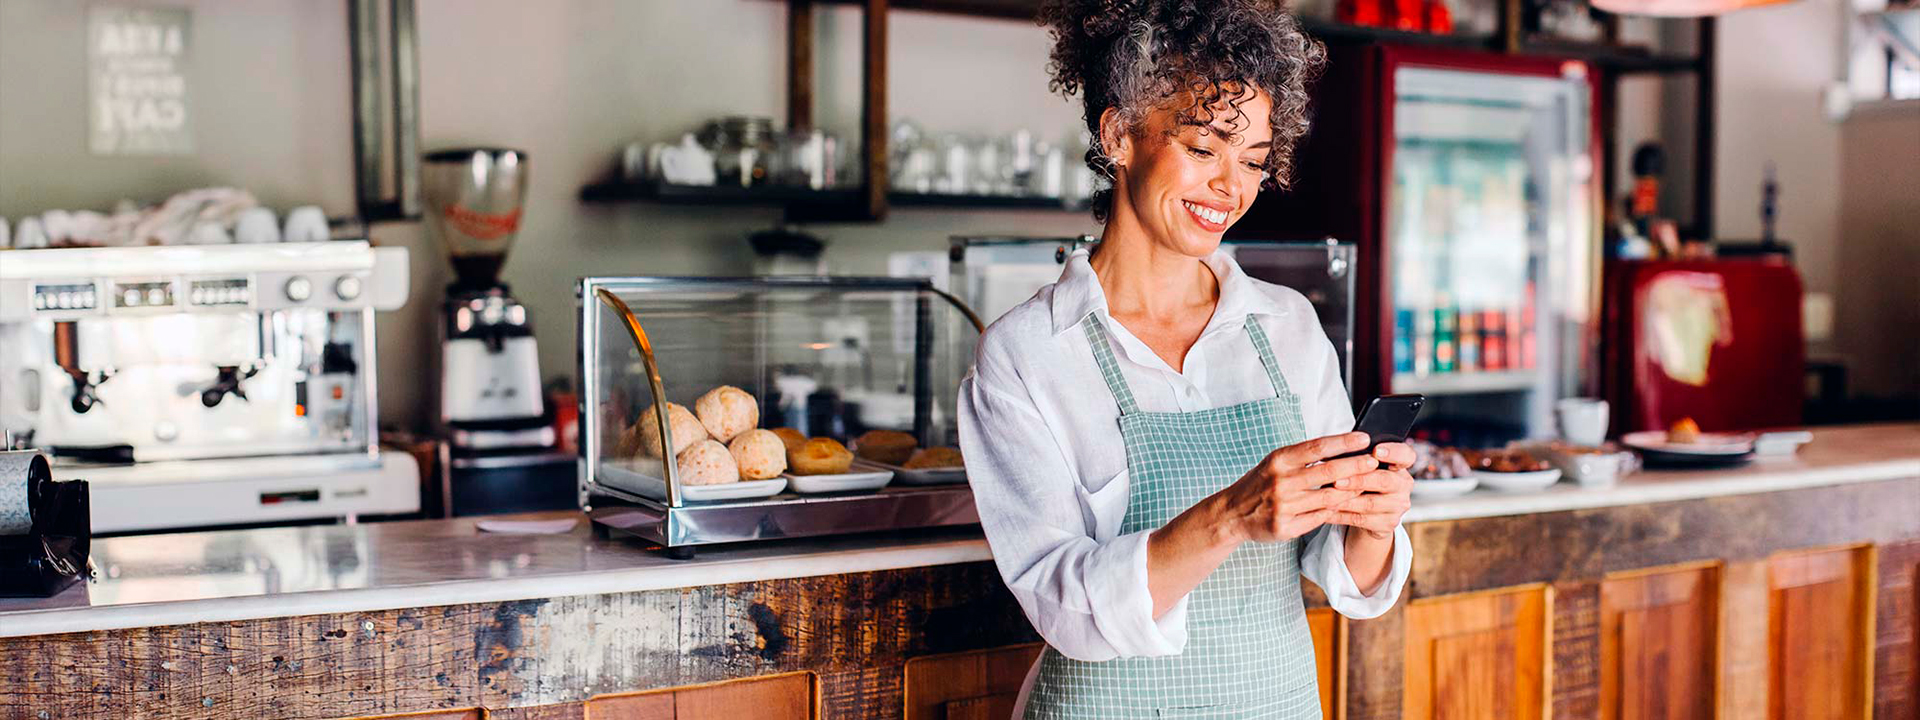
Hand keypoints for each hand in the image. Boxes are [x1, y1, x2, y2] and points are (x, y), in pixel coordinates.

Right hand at [1208, 432, 1379, 544]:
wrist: (1232, 513)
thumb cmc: (1260, 482)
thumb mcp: (1276, 462)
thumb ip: (1304, 456)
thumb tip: (1341, 446)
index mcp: (1279, 460)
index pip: (1317, 447)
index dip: (1343, 442)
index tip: (1364, 437)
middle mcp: (1280, 482)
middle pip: (1328, 472)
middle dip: (1355, 466)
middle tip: (1374, 461)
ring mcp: (1283, 506)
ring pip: (1328, 498)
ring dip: (1351, 491)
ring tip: (1368, 484)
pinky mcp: (1285, 527)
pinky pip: (1319, 518)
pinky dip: (1336, 511)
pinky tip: (1350, 505)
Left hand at [1329, 442, 1414, 539]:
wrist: (1370, 513)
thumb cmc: (1364, 481)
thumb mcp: (1365, 468)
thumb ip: (1358, 459)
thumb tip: (1336, 451)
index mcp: (1400, 465)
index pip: (1406, 455)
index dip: (1393, 452)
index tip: (1376, 451)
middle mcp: (1403, 485)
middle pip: (1384, 480)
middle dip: (1358, 480)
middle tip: (1336, 480)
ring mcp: (1398, 506)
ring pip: (1370, 504)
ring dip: (1345, 500)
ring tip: (1326, 497)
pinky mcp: (1388, 524)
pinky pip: (1361, 519)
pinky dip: (1341, 515)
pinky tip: (1326, 511)